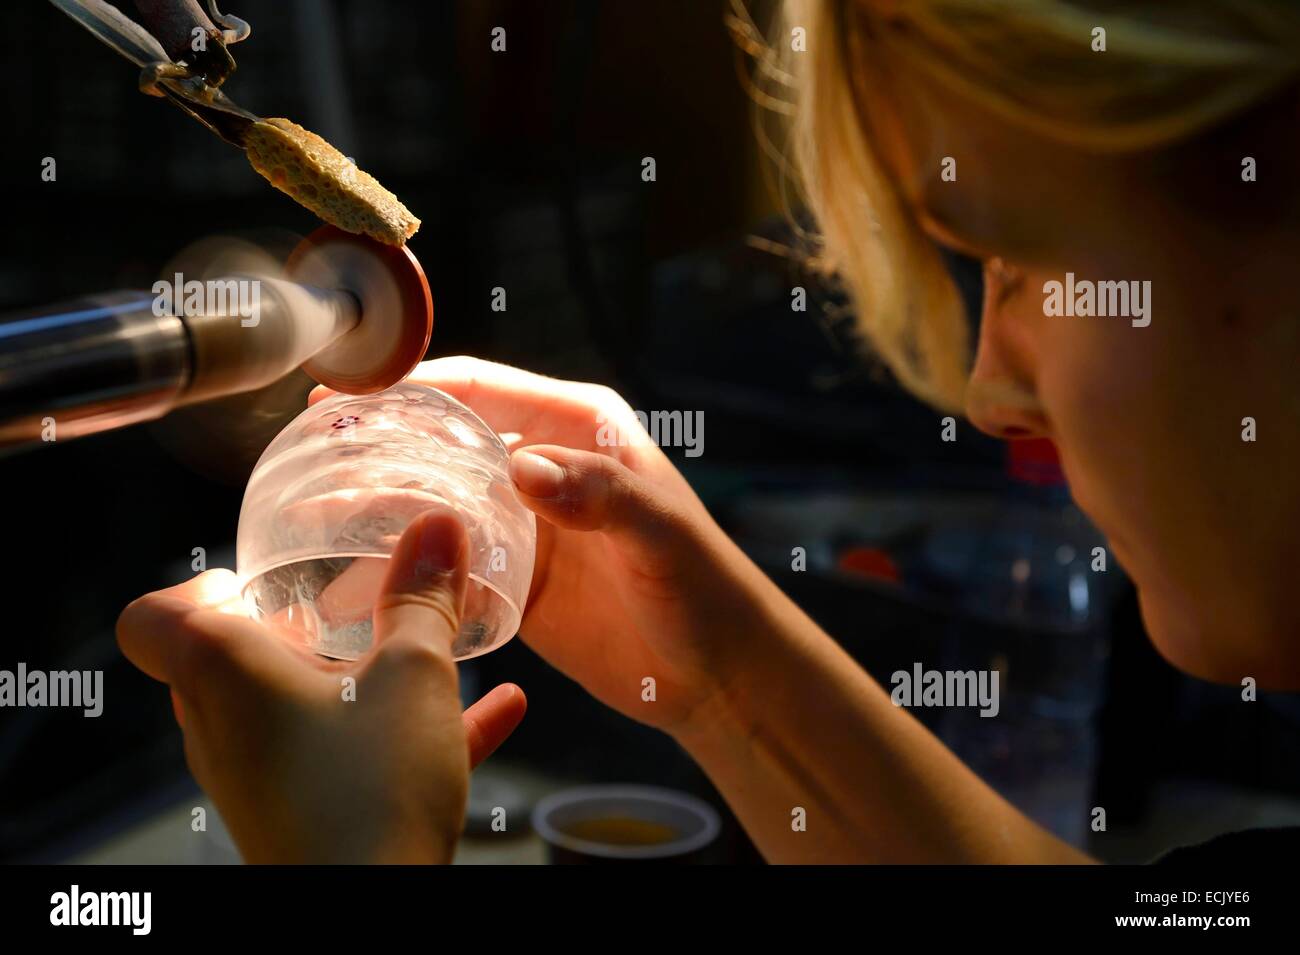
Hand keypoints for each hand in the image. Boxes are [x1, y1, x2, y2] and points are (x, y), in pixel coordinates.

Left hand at [117, 509, 525, 863]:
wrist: (370, 919)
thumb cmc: (368, 791)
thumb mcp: (413, 674)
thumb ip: (423, 598)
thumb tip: (437, 528)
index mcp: (222, 671)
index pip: (152, 620)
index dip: (197, 587)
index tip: (263, 579)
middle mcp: (223, 726)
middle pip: (233, 657)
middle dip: (301, 625)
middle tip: (361, 600)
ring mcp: (258, 777)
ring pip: (298, 706)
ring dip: (360, 675)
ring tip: (434, 651)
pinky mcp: (301, 815)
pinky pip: (347, 754)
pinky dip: (400, 729)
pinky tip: (498, 709)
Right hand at [311, 358, 777, 734]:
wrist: (716, 673)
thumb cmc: (705, 587)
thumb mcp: (660, 532)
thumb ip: (599, 494)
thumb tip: (523, 467)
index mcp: (577, 429)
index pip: (478, 389)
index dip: (408, 386)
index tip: (342, 394)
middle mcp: (541, 467)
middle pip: (441, 442)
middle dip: (375, 448)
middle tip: (308, 462)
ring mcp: (522, 525)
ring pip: (432, 504)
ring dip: (377, 510)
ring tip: (311, 521)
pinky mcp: (512, 581)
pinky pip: (445, 565)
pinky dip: (403, 571)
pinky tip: (352, 583)